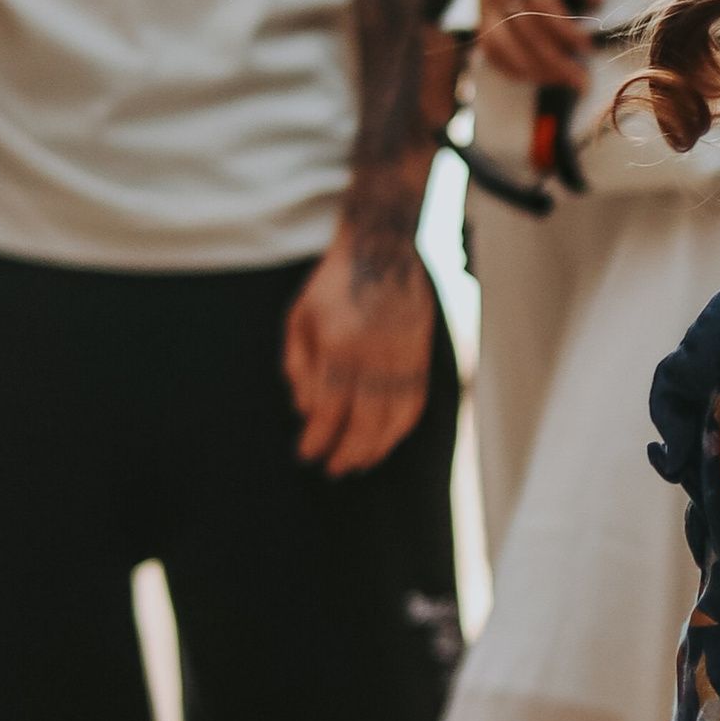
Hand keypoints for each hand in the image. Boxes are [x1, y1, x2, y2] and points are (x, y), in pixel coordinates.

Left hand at [283, 226, 434, 476]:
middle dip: (346, 453)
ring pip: (393, 420)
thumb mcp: (299, 318)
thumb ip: (298, 367)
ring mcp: (404, 360)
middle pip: (363, 423)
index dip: (317, 439)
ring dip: (375, 449)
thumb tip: (304, 410)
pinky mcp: (422, 358)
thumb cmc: (333, 285)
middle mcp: (376, 358)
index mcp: (340, 347)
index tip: (306, 455)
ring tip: (358, 465)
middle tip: (332, 470)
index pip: (328, 409)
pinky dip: (400, 429)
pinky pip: (415, 404)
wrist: (383, 250)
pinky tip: (386, 441)